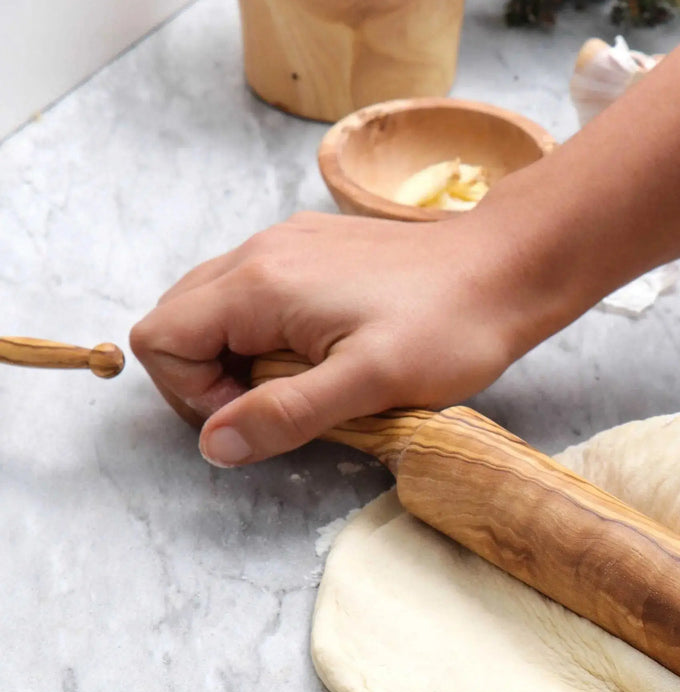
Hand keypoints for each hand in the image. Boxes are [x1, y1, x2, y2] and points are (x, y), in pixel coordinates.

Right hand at [130, 208, 553, 465]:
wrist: (507, 269)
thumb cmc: (449, 327)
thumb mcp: (369, 384)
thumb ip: (286, 413)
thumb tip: (216, 445)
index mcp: (258, 284)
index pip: (160, 340)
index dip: (194, 397)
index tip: (261, 419)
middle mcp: (258, 253)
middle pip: (178, 320)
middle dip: (208, 379)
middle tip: (280, 408)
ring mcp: (286, 245)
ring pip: (215, 307)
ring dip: (239, 358)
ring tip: (306, 384)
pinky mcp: (314, 249)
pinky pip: (256, 293)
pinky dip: (268, 333)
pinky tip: (325, 353)